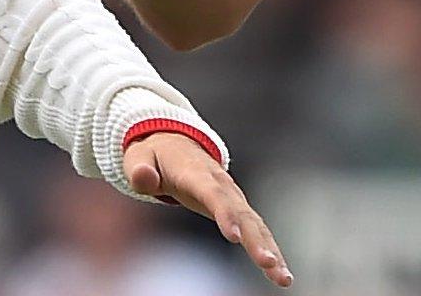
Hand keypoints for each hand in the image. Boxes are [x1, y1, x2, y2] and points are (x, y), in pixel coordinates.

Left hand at [124, 132, 292, 287]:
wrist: (174, 143)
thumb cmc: (153, 155)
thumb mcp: (138, 156)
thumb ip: (139, 169)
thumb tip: (143, 178)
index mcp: (196, 173)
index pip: (213, 194)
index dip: (225, 214)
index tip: (235, 238)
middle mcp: (221, 185)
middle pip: (242, 213)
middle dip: (256, 240)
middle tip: (269, 264)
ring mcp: (233, 196)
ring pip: (256, 224)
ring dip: (270, 249)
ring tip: (283, 277)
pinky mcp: (237, 208)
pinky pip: (257, 230)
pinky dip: (270, 249)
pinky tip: (281, 273)